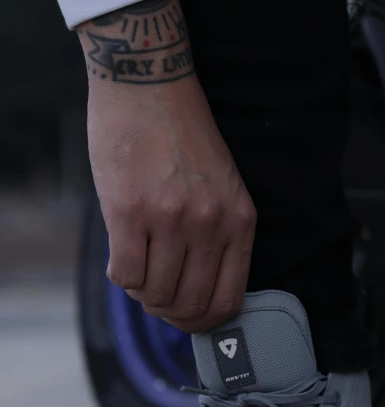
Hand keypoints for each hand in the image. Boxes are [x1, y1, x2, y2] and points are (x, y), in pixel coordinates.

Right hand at [78, 0, 255, 332]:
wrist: (149, 85)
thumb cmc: (184, 136)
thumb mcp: (224, 186)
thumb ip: (218, 236)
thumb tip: (196, 291)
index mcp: (240, 221)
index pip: (229, 298)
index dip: (206, 322)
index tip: (189, 318)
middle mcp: (210, 224)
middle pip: (190, 304)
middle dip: (171, 313)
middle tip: (157, 299)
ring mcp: (170, 220)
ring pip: (155, 294)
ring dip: (144, 293)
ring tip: (139, 270)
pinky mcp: (129, 212)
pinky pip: (125, 275)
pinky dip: (122, 276)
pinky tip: (122, 255)